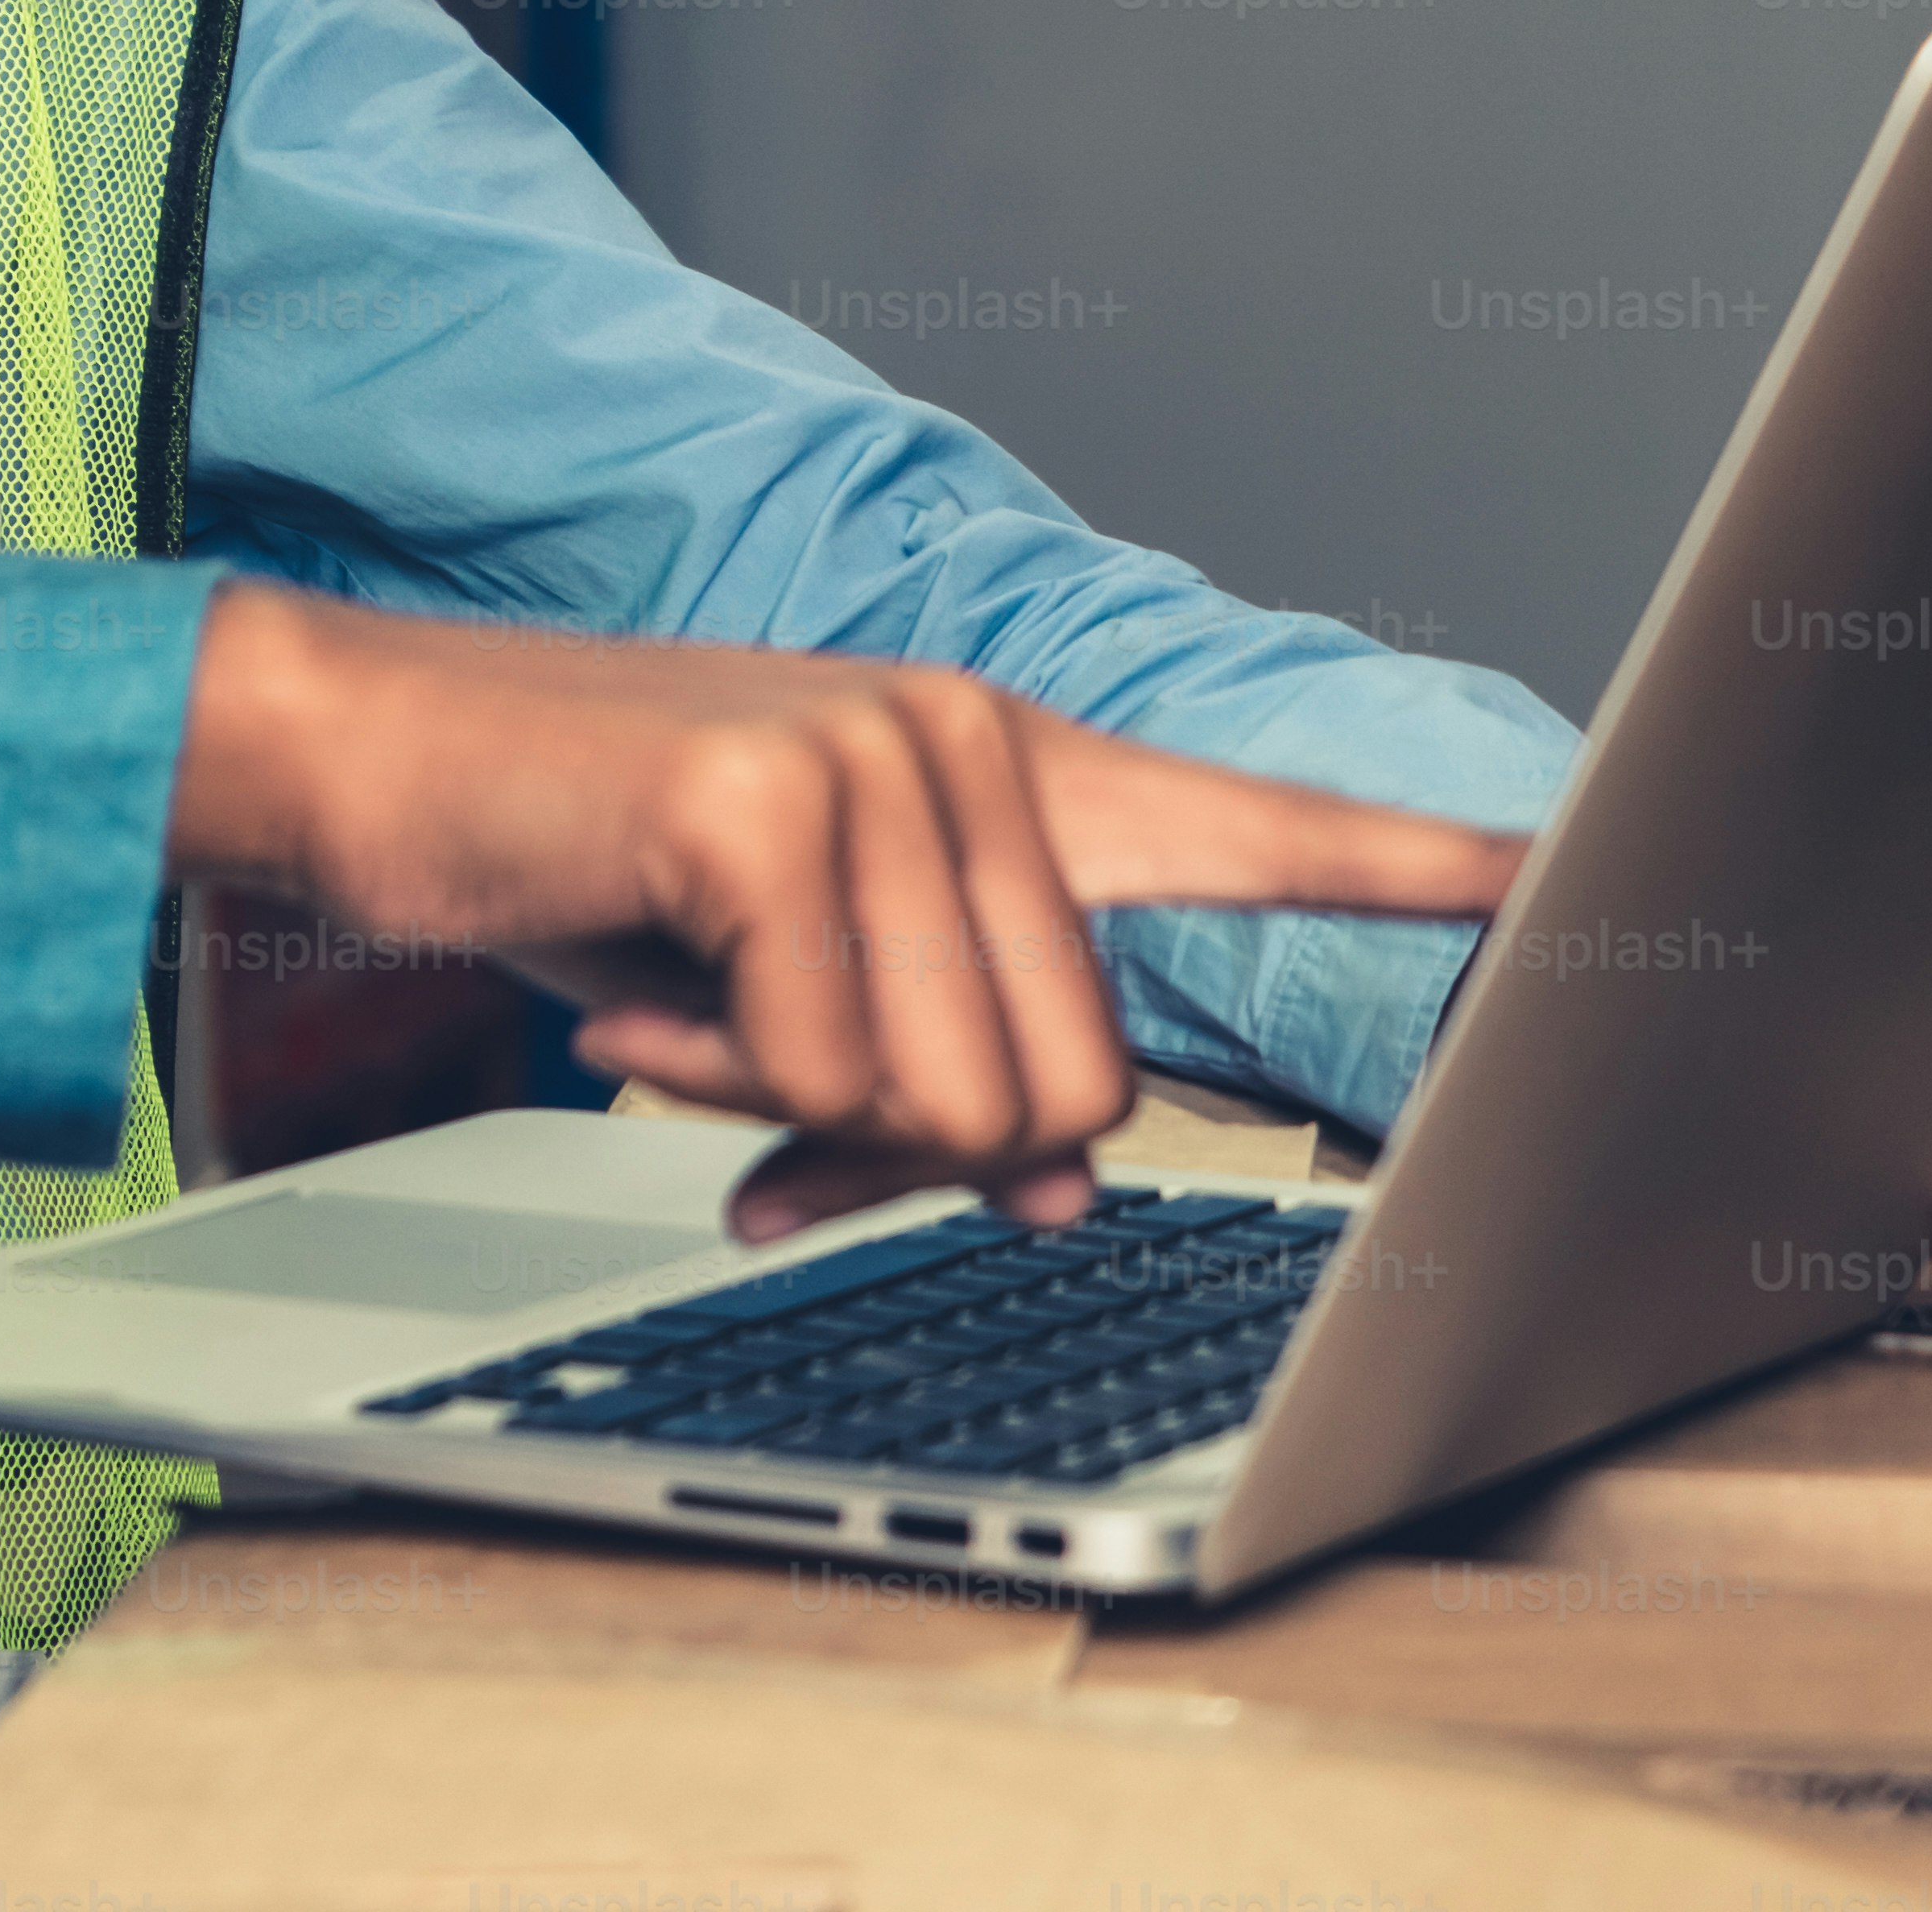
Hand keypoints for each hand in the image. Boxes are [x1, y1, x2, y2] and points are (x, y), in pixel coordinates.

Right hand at [167, 584, 1527, 1240]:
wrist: (369, 760)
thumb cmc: (581, 868)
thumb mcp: (785, 982)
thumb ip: (937, 1059)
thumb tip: (1047, 1193)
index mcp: (996, 767)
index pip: (1247, 824)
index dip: (1409, 866)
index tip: (1562, 881)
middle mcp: (970, 738)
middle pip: (1066, 1088)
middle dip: (907, 1136)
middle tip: (751, 1067)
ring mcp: (878, 753)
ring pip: (953, 1100)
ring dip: (797, 1109)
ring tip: (684, 1009)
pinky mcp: (772, 802)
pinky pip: (819, 1070)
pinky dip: (710, 1074)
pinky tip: (634, 988)